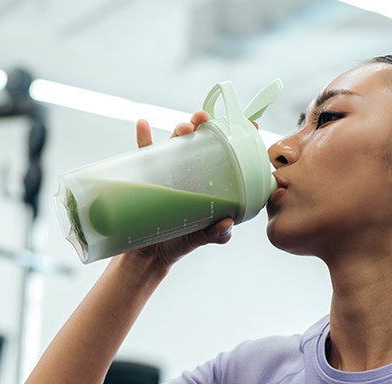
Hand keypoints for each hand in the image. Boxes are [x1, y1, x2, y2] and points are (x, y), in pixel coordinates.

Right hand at [122, 112, 234, 268]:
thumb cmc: (180, 243)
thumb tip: (227, 223)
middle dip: (204, 125)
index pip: (228, 157)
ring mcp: (169, 172)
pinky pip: (144, 154)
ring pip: (175, 143)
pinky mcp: (148, 177)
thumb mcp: (201, 238)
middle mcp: (192, 172)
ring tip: (184, 128)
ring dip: (180, 129)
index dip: (239, 138)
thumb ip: (215, 234)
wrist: (149, 255)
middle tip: (204, 120)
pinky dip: (143, 137)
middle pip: (200, 141)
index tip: (249, 126)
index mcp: (210, 184)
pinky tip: (143, 124)